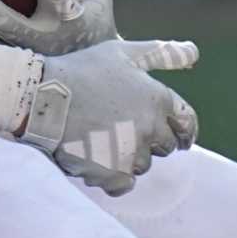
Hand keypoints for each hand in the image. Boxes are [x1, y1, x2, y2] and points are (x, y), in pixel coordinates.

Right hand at [18, 38, 198, 195]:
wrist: (41, 97)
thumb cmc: (82, 70)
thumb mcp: (122, 53)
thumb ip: (162, 53)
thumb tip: (195, 53)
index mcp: (158, 98)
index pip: (187, 123)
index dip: (182, 129)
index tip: (178, 135)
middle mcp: (151, 127)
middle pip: (164, 146)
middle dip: (148, 139)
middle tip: (121, 128)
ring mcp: (132, 152)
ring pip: (142, 165)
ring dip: (127, 156)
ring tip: (100, 138)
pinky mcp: (113, 173)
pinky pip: (125, 184)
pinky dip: (112, 176)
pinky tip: (95, 157)